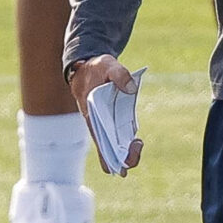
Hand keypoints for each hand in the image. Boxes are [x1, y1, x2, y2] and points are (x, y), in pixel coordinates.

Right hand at [67, 53, 141, 171]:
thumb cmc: (95, 69)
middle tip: (138, 142)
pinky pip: (117, 139)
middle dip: (127, 157)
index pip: (103, 149)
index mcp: (92, 118)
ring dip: (127, 152)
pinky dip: (126, 143)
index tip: (133, 143)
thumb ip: (120, 75)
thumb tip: (131, 89)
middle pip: (110, 156)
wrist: (84, 68)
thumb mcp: (107, 65)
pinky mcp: (109, 123)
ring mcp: (103, 127)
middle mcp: (97, 128)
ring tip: (138, 142)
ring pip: (114, 150)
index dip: (118, 157)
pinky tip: (135, 139)